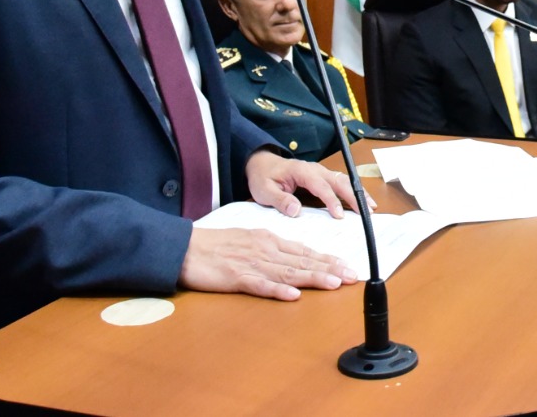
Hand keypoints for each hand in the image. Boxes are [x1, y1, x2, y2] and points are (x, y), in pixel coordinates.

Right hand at [179, 225, 358, 298]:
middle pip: (302, 260)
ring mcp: (251, 263)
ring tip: (333, 283)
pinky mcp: (235, 277)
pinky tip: (292, 295)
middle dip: (329, 268)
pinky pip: (259, 285)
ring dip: (312, 278)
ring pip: (287, 272)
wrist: (185, 247)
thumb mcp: (249, 240)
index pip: (304, 251)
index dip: (327, 259)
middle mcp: (265, 250)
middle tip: (351, 276)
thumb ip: (272, 250)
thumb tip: (295, 259)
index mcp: (268, 240)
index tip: (346, 266)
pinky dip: (277, 290)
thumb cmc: (215, 245)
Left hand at [244, 150, 366, 218]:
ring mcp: (321, 172)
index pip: (320, 185)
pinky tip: (362, 202)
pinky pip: (341, 183)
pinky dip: (353, 192)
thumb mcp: (264, 190)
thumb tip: (296, 210)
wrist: (262, 164)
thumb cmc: (263, 177)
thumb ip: (279, 200)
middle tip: (366, 211)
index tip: (339, 215)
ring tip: (371, 208)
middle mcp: (315, 169)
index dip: (332, 200)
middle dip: (354, 196)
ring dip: (358, 193)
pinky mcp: (323, 177)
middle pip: (338, 181)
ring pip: (344, 180)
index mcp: (301, 171)